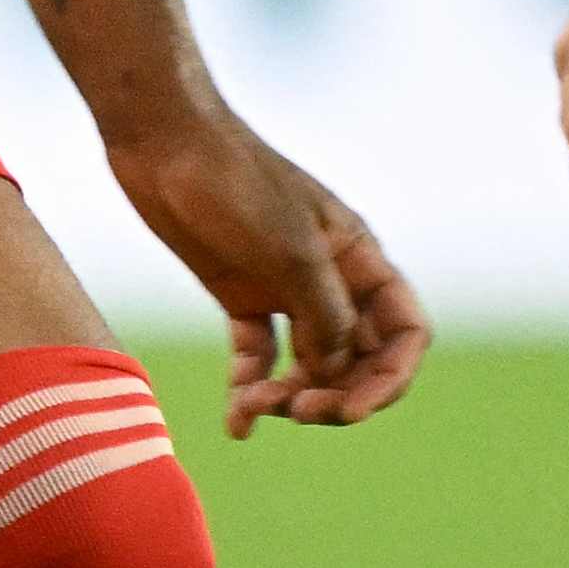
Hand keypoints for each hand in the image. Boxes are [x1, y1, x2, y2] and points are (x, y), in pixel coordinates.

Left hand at [108, 113, 426, 439]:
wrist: (164, 143)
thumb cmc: (234, 182)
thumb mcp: (290, 250)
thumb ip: (324, 315)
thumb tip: (335, 371)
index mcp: (359, 258)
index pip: (404, 331)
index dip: (390, 377)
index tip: (353, 410)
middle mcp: (331, 279)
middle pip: (359, 357)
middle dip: (338, 394)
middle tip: (300, 413)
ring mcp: (285, 290)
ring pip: (309, 365)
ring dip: (291, 396)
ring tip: (255, 409)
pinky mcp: (241, 296)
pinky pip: (259, 358)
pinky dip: (251, 391)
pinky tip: (237, 424)